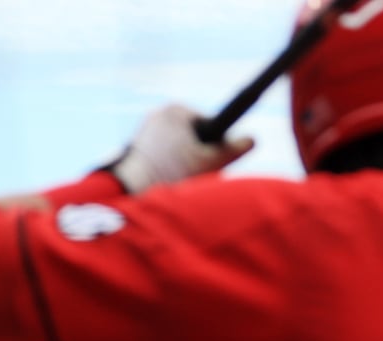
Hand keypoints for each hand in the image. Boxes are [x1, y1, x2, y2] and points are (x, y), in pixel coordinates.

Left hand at [110, 104, 254, 194]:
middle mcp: (158, 115)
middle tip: (194, 174)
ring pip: (177, 149)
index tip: (213, 161)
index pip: (209, 124)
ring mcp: (144, 131)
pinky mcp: (135, 149)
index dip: (216, 145)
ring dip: (182, 164)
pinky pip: (161, 157)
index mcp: (176, 110)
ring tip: (178, 180)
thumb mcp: (208, 161)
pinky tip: (164, 181)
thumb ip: (232, 150)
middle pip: (192, 137)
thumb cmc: (170, 172)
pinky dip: (166, 169)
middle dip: (197, 156)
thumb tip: (253, 140)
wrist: (130, 189)